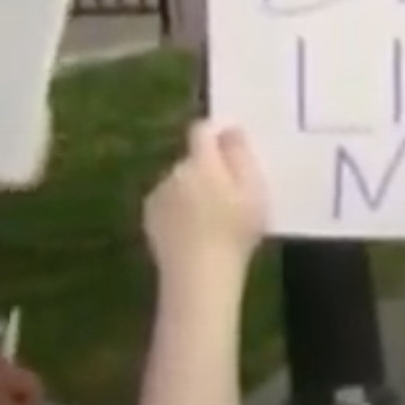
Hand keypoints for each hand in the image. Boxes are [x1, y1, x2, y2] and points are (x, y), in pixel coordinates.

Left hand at [142, 122, 266, 279]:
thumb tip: (230, 129)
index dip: (216, 135)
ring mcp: (158, 196)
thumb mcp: (254, 191)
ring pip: (179, 182)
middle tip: (232, 196)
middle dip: (208, 169)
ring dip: (192, 190)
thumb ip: (241, 156)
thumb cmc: (235, 232)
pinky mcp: (149, 219)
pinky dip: (179, 210)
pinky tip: (194, 231)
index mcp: (201, 162)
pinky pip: (167, 203)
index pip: (202, 131)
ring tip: (213, 218)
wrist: (199, 275)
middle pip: (191, 159)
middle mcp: (174, 172)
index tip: (233, 151)